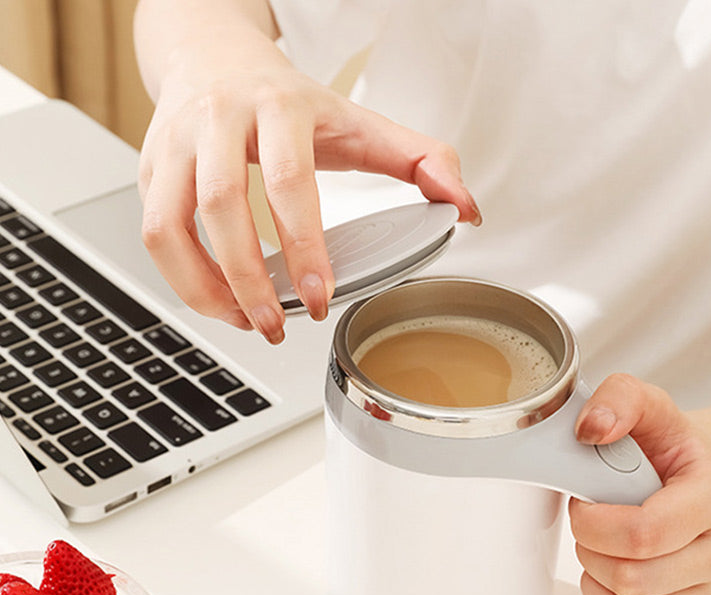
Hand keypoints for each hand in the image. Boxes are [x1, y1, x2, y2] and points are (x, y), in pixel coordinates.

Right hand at [137, 25, 479, 342]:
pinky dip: (183, 280)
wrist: (213, 57)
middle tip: (279, 325)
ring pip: (168, 226)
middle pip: (220, 205)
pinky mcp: (150, 171)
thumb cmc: (288, 100)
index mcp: (277, 107)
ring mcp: (175, 145)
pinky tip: (221, 302)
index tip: (319, 296)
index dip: (304, 245)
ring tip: (247, 323)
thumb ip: (419, 160)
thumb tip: (464, 206)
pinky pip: (154, 235)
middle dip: (250, 279)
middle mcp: (218, 120)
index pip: (289, 181)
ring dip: (205, 289)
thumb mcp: (359, 122)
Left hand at [569, 374, 710, 594]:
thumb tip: (591, 430)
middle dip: (589, 552)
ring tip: (597, 556)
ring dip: (595, 589)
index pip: (644, 534)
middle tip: (589, 528)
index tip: (583, 505)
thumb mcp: (647, 406)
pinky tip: (607, 589)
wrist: (699, 479)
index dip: (594, 524)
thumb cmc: (668, 450)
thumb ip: (617, 399)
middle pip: (632, 580)